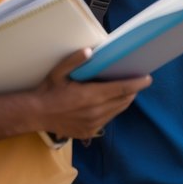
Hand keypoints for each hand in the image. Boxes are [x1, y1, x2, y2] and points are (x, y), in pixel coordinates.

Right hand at [35, 49, 150, 139]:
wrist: (34, 115)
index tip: (148, 78)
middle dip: (133, 90)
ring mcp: (92, 124)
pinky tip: (109, 102)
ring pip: (118, 110)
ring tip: (125, 90)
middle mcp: (94, 112)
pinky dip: (112, 110)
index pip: (122, 90)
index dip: (137, 84)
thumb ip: (74, 60)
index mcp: (90, 96)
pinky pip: (108, 119)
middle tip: (136, 80)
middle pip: (124, 100)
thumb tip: (90, 51)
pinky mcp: (88, 132)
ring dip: (124, 100)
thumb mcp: (58, 72)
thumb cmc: (48, 90)